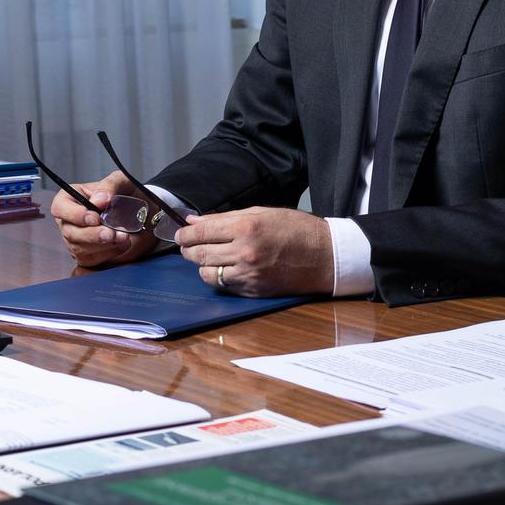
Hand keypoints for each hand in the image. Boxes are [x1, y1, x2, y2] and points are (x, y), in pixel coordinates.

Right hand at [49, 170, 159, 268]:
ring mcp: (77, 239)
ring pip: (79, 248)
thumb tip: (98, 200)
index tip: (94, 217)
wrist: (144, 213)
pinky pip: (91, 260)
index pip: (60, 207)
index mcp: (72, 198)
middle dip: (92, 234)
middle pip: (69, 232)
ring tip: (123, 237)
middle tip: (112, 233)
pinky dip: (108, 253)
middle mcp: (70, 220)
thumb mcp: (121, 181)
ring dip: (103, 245)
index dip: (73, 214)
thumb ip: (109, 186)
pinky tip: (122, 244)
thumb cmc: (126, 194)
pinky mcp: (87, 255)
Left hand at [174, 207, 333, 296]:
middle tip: (188, 246)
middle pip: (200, 254)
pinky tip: (225, 269)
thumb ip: (225, 218)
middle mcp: (245, 252)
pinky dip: (219, 278)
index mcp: (246, 227)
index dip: (184, 234)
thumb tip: (194, 221)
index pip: (201, 232)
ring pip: (208, 274)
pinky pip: (224, 286)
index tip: (179, 234)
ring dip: (202, 266)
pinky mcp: (254, 290)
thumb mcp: (261, 213)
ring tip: (208, 257)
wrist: (325, 256)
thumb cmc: (296, 229)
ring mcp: (249, 274)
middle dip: (188, 250)